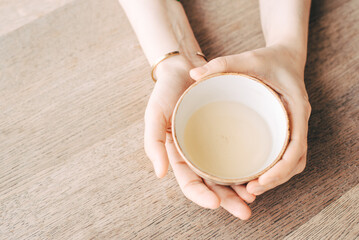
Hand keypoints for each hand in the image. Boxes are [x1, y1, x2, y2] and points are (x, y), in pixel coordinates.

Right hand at [144, 55, 255, 219]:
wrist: (184, 69)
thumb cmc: (166, 92)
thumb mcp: (154, 114)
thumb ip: (153, 143)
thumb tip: (160, 174)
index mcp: (178, 155)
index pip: (189, 182)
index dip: (201, 196)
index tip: (216, 203)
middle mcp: (196, 154)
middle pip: (212, 184)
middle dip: (227, 201)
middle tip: (246, 211)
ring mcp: (211, 146)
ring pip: (227, 174)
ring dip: (240, 190)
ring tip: (254, 198)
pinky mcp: (226, 134)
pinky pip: (237, 154)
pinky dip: (246, 167)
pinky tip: (258, 175)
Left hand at [190, 44, 310, 195]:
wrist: (287, 55)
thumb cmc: (269, 58)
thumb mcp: (248, 58)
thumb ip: (222, 64)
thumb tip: (193, 74)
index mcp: (295, 108)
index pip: (295, 148)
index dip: (280, 169)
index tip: (260, 181)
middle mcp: (298, 121)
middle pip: (294, 162)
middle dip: (275, 180)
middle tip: (249, 190)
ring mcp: (293, 127)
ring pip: (291, 162)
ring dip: (275, 178)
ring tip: (250, 188)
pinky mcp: (285, 128)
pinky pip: (284, 154)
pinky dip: (274, 167)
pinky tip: (254, 172)